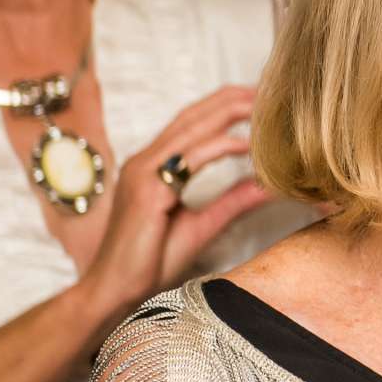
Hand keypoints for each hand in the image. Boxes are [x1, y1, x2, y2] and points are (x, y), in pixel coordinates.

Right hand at [80, 85, 270, 323]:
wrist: (114, 292)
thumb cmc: (149, 262)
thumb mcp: (202, 225)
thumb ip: (233, 203)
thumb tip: (267, 186)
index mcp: (152, 166)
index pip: (191, 123)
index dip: (223, 107)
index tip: (257, 100)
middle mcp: (144, 161)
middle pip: (192, 115)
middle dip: (230, 98)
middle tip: (267, 89)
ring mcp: (142, 172)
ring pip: (191, 128)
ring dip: (229, 112)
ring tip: (263, 106)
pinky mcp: (146, 190)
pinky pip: (189, 158)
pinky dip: (220, 147)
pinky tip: (247, 145)